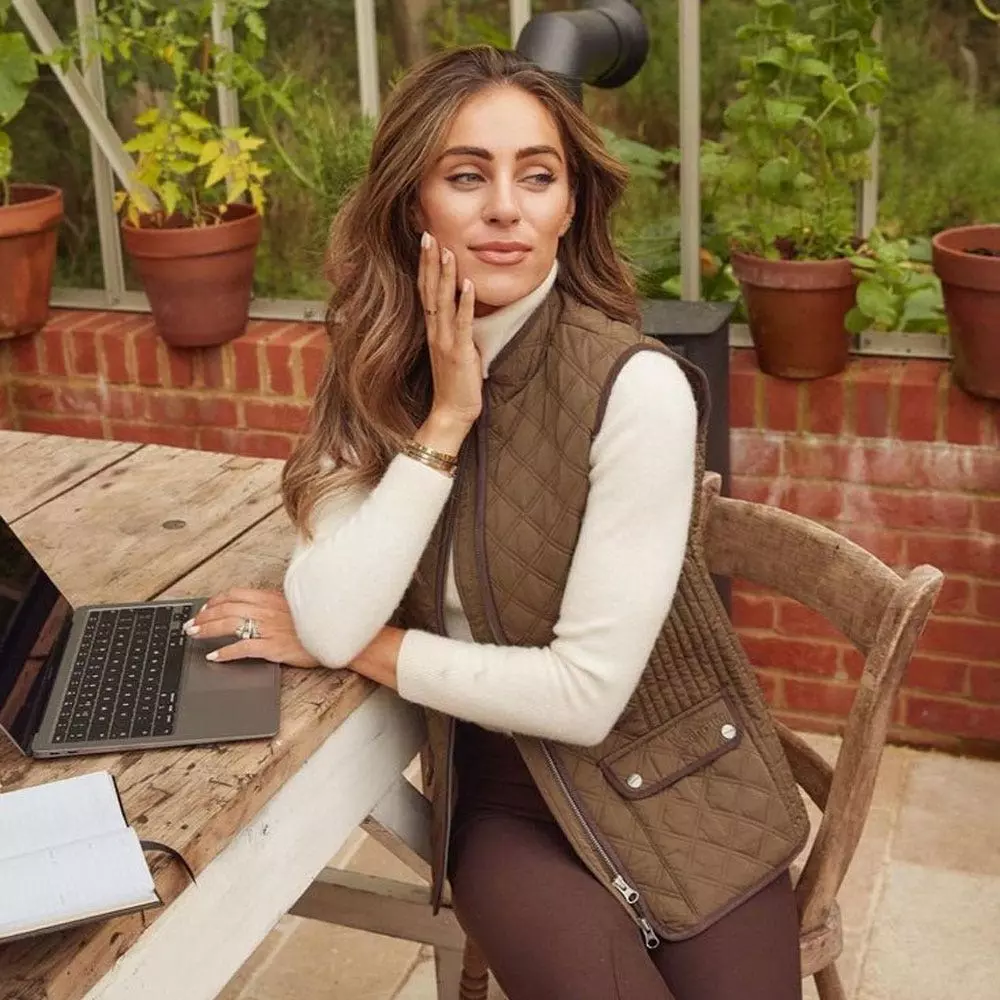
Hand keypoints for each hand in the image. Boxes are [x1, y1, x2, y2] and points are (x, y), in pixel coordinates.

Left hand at [182, 588, 320, 667]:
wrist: (337, 635)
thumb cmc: (318, 623)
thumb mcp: (296, 606)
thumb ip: (276, 605)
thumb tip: (259, 608)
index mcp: (272, 598)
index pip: (236, 594)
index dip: (216, 600)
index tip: (206, 607)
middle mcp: (267, 610)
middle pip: (227, 608)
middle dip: (205, 615)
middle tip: (191, 623)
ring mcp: (269, 628)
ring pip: (230, 624)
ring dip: (208, 629)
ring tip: (195, 635)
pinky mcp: (272, 646)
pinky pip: (242, 648)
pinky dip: (225, 652)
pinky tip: (214, 656)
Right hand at [418, 232, 482, 432]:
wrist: (451, 412)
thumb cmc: (456, 383)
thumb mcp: (453, 349)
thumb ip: (455, 329)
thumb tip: (463, 308)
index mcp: (434, 330)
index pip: (425, 291)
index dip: (425, 266)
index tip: (426, 241)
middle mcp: (436, 332)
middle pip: (429, 290)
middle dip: (429, 262)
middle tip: (428, 235)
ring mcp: (446, 342)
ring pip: (443, 303)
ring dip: (445, 276)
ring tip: (447, 251)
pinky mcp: (460, 353)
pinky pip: (462, 324)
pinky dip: (465, 304)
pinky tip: (468, 285)